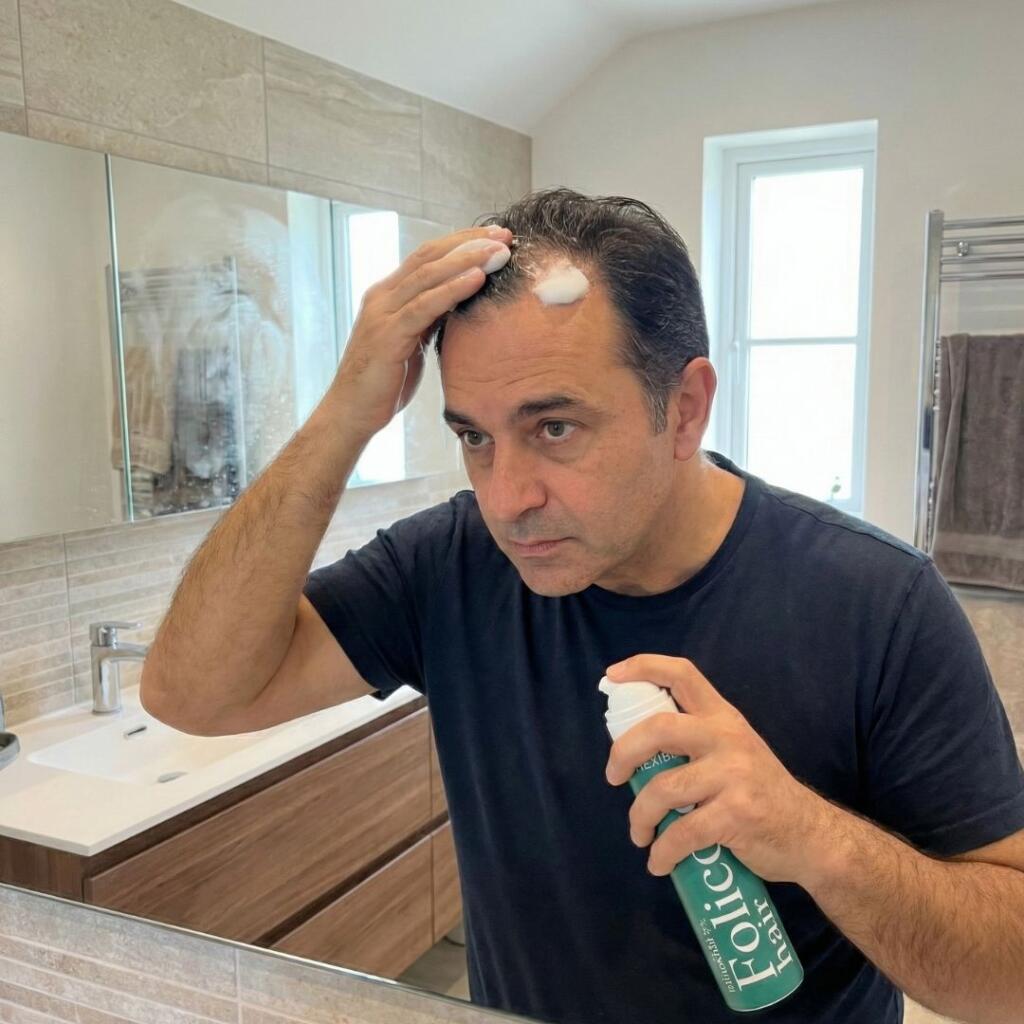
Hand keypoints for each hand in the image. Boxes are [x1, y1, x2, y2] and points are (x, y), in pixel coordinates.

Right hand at [332, 225, 511, 438]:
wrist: (352, 412)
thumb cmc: (385, 382)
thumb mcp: (413, 342)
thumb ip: (430, 318)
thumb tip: (460, 302)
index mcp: (388, 295)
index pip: (428, 256)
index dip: (462, 242)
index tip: (495, 236)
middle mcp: (382, 296)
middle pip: (429, 256)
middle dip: (469, 242)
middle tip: (504, 234)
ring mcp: (382, 313)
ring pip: (427, 275)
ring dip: (466, 260)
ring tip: (498, 251)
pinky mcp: (387, 335)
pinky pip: (424, 306)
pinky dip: (452, 290)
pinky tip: (477, 279)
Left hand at [604, 654, 838, 885]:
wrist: (810, 836)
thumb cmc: (759, 792)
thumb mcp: (733, 751)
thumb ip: (695, 741)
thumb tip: (635, 749)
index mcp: (722, 716)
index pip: (682, 674)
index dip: (643, 667)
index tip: (612, 676)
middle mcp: (727, 737)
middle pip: (658, 728)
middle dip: (623, 753)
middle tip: (614, 777)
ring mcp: (734, 774)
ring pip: (663, 789)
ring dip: (640, 817)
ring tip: (640, 834)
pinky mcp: (737, 814)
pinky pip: (683, 834)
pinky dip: (662, 852)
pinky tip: (659, 862)